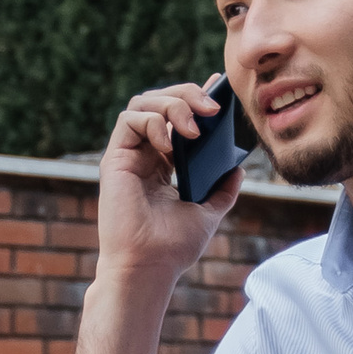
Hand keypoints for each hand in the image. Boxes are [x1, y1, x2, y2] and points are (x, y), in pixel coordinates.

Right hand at [96, 80, 243, 284]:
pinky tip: (170, 144)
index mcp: (163, 164)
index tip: (218, 86)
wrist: (149, 267)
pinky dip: (153, 122)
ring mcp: (128, 156)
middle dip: (188, 95)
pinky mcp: (114, 159)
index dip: (195, 97)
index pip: (177, 119)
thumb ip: (223, 190)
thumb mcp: (208, 213)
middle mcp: (143, 155)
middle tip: (212, 107)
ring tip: (195, 127)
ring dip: (173, 104)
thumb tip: (238, 167)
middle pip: (160, 102)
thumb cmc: (172, 247)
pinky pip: (129, 119)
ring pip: (143, 103)